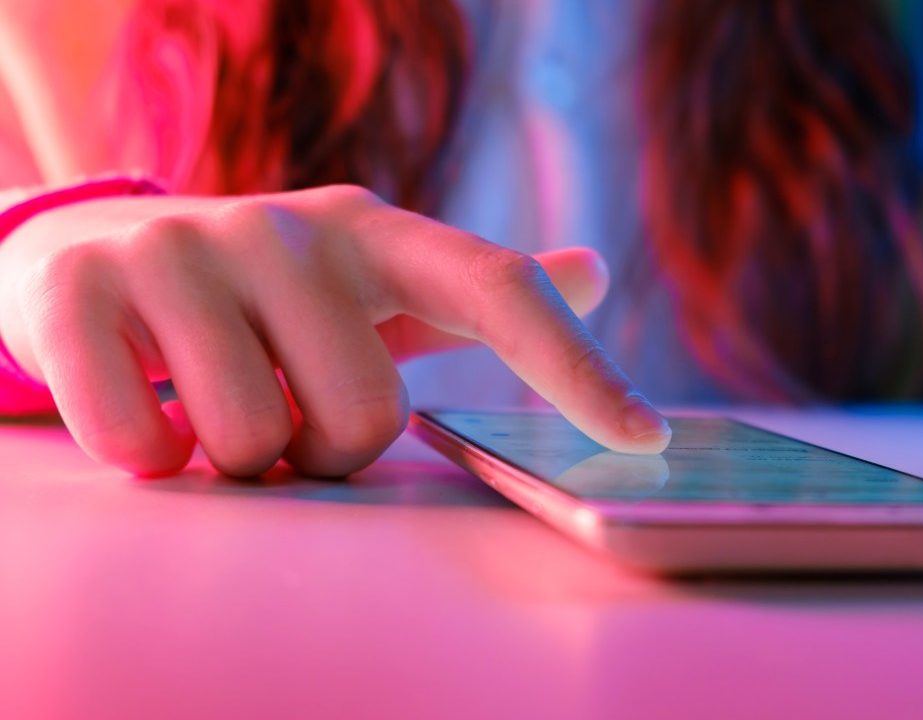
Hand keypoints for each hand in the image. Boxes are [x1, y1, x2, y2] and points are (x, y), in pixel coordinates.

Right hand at [0, 185, 670, 476]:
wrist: (91, 252)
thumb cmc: (261, 295)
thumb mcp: (370, 282)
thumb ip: (476, 293)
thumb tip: (595, 273)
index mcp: (376, 233)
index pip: (498, 289)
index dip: (576, 367)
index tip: (645, 439)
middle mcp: (290, 227)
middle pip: (365, 419)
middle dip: (323, 451)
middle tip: (283, 414)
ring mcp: (183, 248)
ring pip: (255, 440)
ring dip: (238, 456)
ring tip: (210, 400)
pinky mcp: (81, 287)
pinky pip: (140, 440)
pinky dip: (147, 454)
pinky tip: (142, 414)